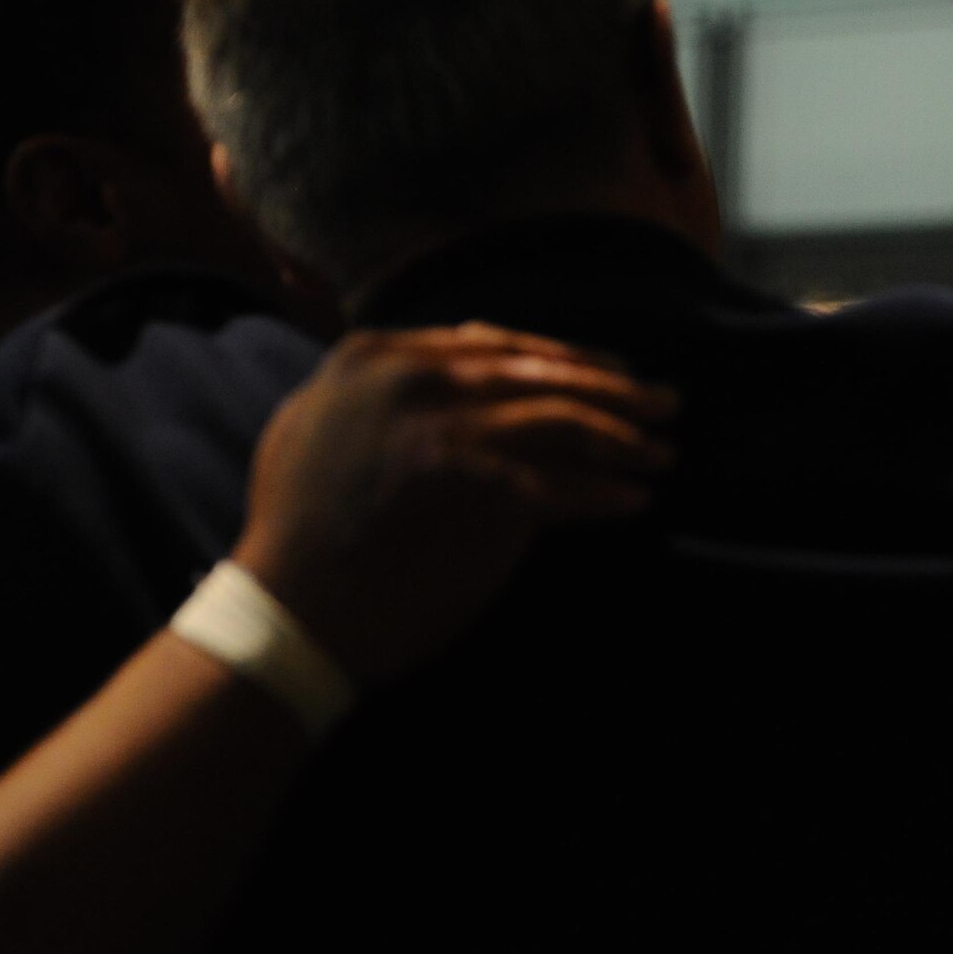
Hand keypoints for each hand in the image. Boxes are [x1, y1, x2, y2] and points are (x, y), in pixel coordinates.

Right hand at [231, 323, 678, 687]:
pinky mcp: (476, 480)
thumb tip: (439, 378)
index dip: (559, 357)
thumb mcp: (316, 428)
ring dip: (624, 439)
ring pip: (563, 418)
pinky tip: (633, 502)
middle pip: (540, 371)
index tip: (602, 370)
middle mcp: (414, 374)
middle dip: (612, 387)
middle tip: (664, 402)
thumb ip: (376, 391)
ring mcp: (446, 423)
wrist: (288, 609)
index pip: (494, 344)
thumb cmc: (299, 535)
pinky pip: (563, 485)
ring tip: (662, 454)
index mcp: (377, 354)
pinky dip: (605, 495)